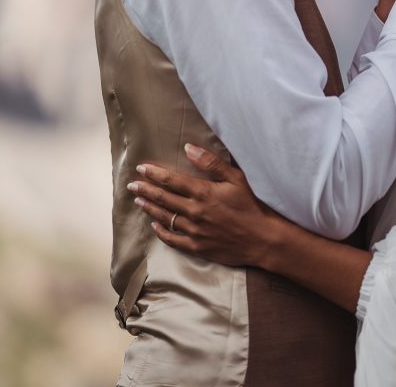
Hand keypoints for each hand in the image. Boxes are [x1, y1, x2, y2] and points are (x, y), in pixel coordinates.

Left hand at [127, 144, 281, 266]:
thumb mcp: (236, 177)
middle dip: (146, 189)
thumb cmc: (252, 204)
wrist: (263, 239)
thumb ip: (211, 162)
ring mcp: (194, 231)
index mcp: (203, 192)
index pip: (171, 180)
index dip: (154, 173)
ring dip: (150, 208)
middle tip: (132, 185)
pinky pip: (173, 240)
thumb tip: (188, 148)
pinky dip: (161, 232)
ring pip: (165, 218)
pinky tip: (154, 225)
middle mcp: (195, 212)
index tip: (141, 168)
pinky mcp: (198, 247)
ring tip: (138, 201)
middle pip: (164, 198)